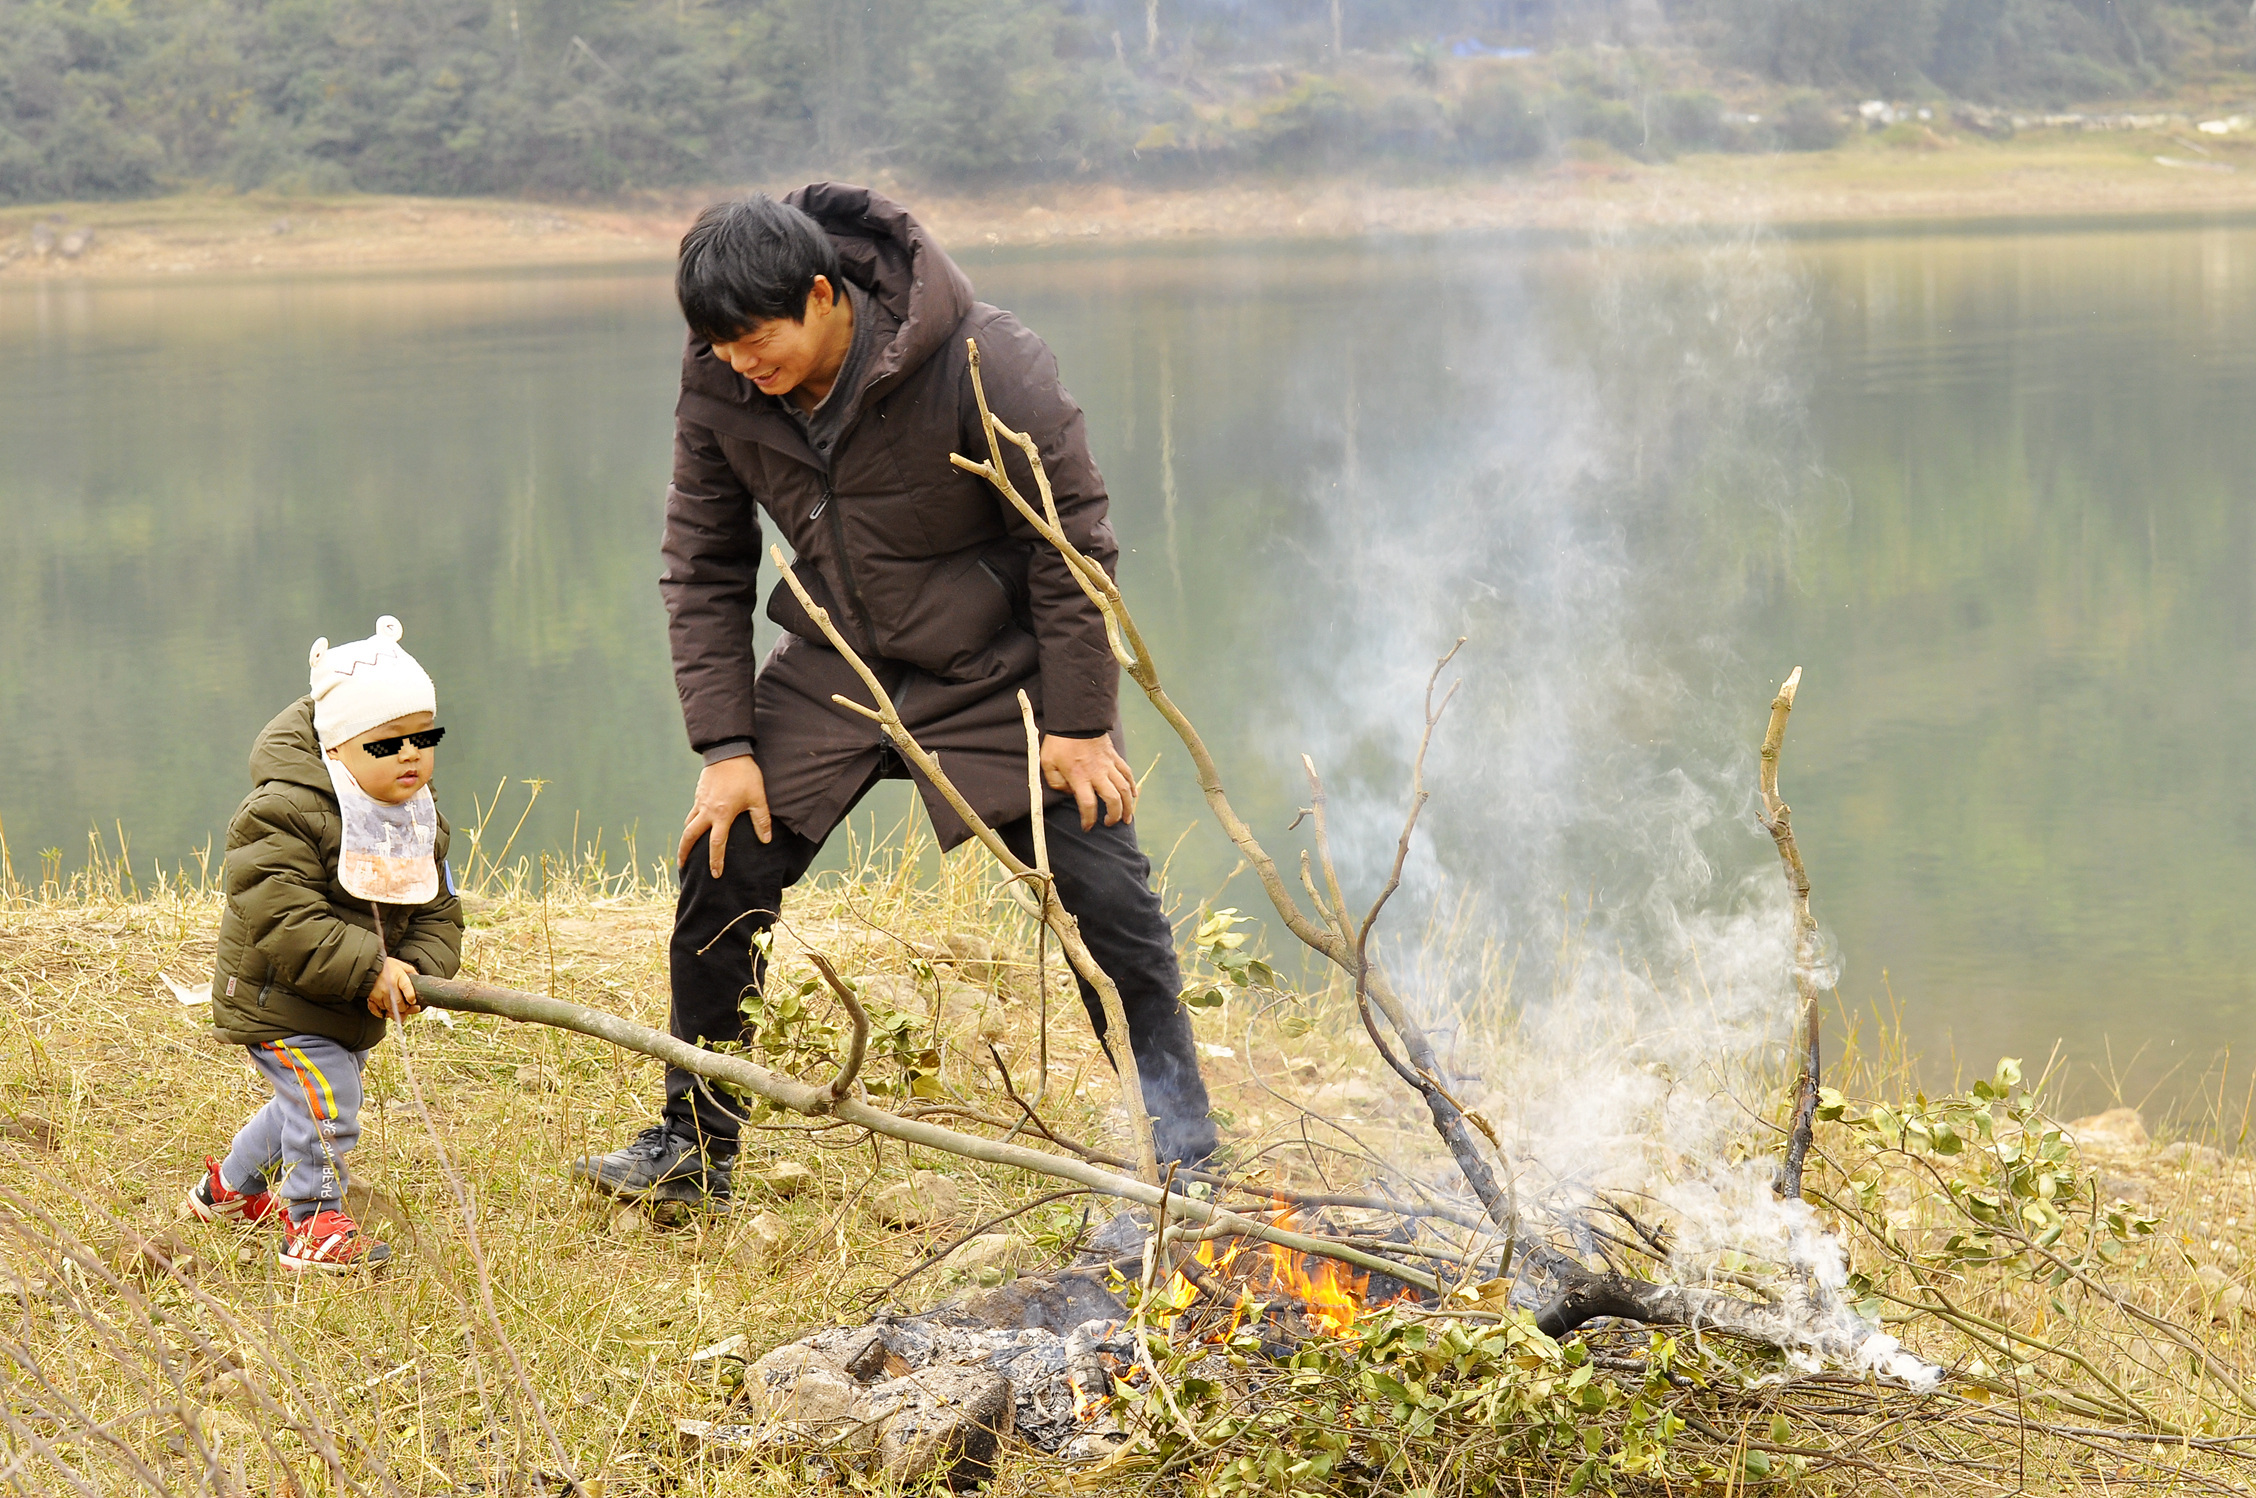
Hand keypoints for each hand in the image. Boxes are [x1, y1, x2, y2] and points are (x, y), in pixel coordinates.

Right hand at [367, 957, 421, 1018]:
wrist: (369, 966)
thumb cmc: (387, 966)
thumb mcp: (402, 965)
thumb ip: (412, 973)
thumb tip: (420, 981)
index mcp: (399, 977)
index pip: (408, 990)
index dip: (411, 998)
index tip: (413, 1001)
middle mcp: (389, 986)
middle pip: (400, 1005)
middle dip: (405, 1008)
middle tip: (407, 1007)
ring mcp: (379, 993)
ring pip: (390, 1009)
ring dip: (395, 1011)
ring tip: (397, 1008)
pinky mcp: (371, 998)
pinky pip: (377, 1011)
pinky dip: (382, 1013)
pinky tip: (386, 1012)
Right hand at [681, 754, 771, 875]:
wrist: (728, 752)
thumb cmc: (745, 775)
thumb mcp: (757, 798)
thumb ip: (761, 820)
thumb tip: (766, 840)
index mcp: (722, 815)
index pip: (716, 844)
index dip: (716, 860)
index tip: (715, 874)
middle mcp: (707, 811)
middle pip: (690, 836)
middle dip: (684, 853)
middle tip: (682, 866)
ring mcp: (700, 802)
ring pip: (688, 824)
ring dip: (686, 838)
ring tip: (686, 850)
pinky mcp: (699, 794)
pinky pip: (692, 813)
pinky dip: (691, 822)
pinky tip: (695, 826)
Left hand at [1041, 733, 1135, 830]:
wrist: (1075, 719)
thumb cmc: (1059, 743)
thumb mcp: (1047, 764)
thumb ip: (1056, 782)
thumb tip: (1069, 792)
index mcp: (1079, 777)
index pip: (1088, 804)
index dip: (1089, 819)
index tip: (1087, 827)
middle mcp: (1097, 774)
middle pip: (1113, 800)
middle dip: (1114, 816)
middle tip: (1109, 823)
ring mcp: (1108, 765)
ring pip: (1125, 789)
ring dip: (1128, 806)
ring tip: (1127, 818)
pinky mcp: (1114, 757)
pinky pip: (1127, 774)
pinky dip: (1132, 786)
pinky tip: (1133, 796)